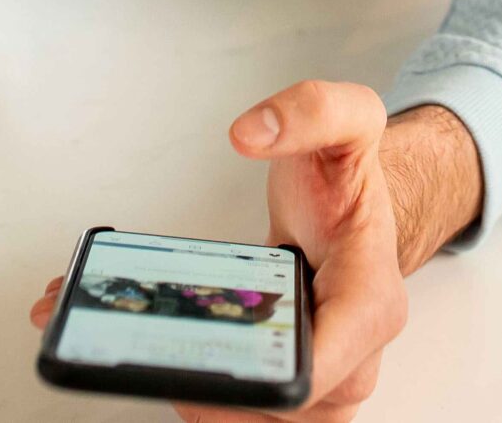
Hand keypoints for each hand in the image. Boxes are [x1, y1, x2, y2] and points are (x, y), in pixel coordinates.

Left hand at [25, 86, 480, 421]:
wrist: (354, 207)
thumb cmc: (347, 181)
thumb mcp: (346, 120)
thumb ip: (311, 109)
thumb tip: (251, 132)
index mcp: (371, 302)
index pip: (322, 368)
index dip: (260, 381)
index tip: (199, 364)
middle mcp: (354, 357)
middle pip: (287, 416)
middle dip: (213, 397)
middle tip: (144, 361)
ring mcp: (322, 382)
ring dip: (199, 402)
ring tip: (130, 359)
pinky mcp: (288, 392)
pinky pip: (249, 414)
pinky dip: (200, 396)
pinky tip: (149, 363)